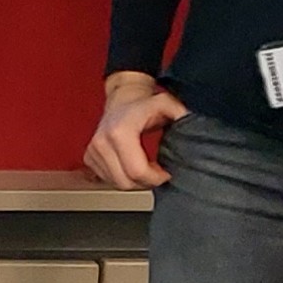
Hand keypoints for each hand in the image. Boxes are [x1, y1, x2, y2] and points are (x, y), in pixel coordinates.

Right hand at [83, 72, 188, 189]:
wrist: (122, 99)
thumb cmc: (144, 105)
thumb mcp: (167, 104)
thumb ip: (182, 116)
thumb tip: (193, 129)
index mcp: (120, 132)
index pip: (136, 171)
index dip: (156, 178)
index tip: (166, 173)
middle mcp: (102, 142)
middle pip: (126, 181)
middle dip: (147, 182)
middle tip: (159, 172)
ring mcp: (93, 150)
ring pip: (117, 183)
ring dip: (136, 182)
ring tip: (148, 169)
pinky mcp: (89, 157)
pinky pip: (108, 180)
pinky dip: (123, 178)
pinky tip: (133, 167)